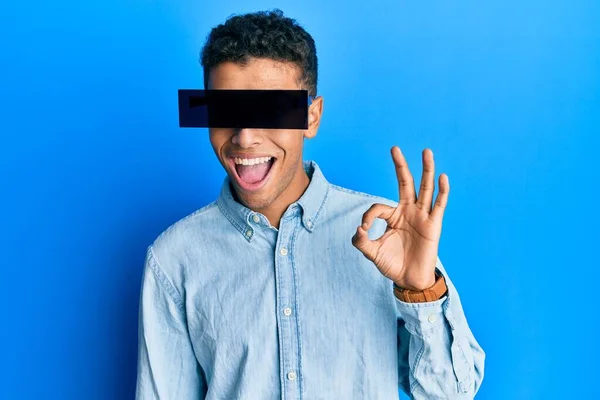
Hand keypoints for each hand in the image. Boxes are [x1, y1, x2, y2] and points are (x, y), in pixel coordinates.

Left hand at [351, 147, 449, 290]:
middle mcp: (408, 212)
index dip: (368, 216)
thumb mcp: (372, 253)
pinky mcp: (434, 225)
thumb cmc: (392, 264)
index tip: (363, 229)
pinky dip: (442, 191)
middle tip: (394, 148)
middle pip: (405, 184)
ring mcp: (422, 216)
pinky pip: (439, 205)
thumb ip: (361, 241)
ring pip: (425, 189)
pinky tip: (442, 176)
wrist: (409, 280)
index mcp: (393, 216)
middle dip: (400, 167)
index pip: (379, 207)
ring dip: (426, 170)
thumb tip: (358, 229)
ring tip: (426, 151)